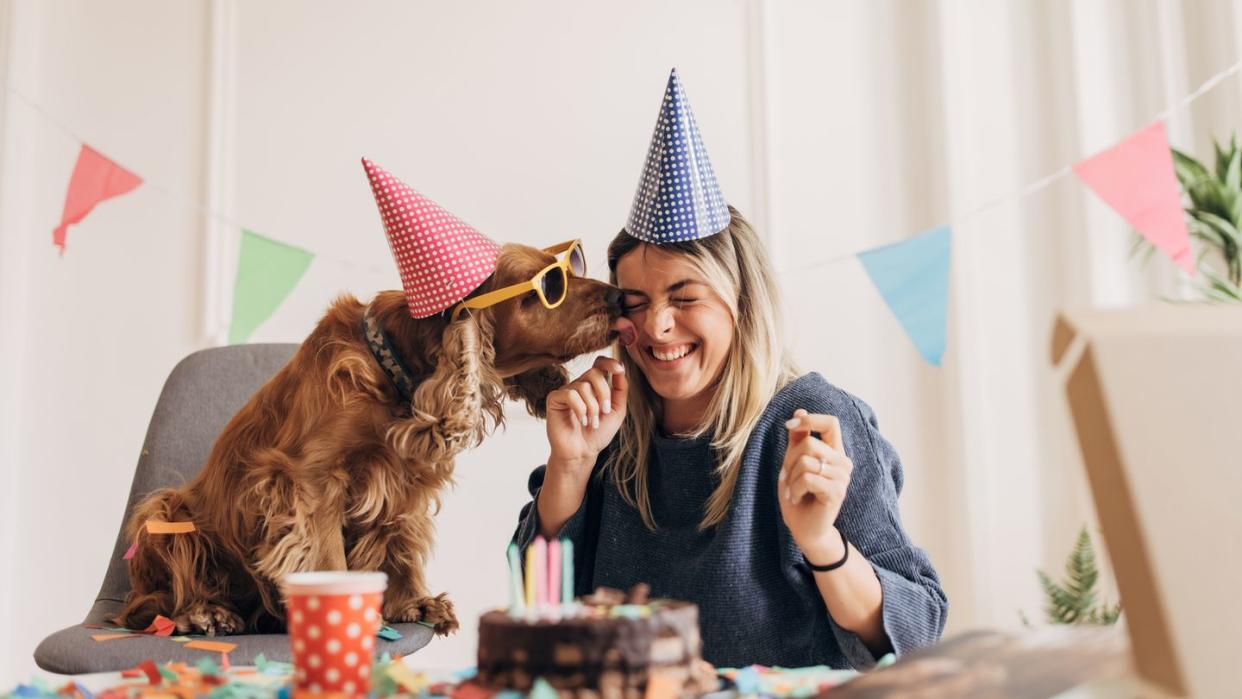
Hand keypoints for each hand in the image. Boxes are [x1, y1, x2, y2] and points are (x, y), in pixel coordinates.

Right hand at [544, 356, 627, 482]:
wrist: (582, 453)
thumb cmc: (598, 434)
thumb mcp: (617, 411)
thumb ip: (620, 389)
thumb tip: (621, 368)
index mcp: (594, 385)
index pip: (599, 363)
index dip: (609, 362)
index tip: (619, 369)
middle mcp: (579, 385)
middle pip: (594, 372)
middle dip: (604, 393)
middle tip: (605, 412)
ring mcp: (566, 391)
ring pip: (583, 386)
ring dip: (592, 407)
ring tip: (592, 423)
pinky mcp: (554, 399)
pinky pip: (570, 395)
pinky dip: (580, 409)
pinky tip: (582, 421)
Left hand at [778, 409, 853, 564]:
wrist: (804, 529)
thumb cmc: (799, 496)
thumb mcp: (793, 464)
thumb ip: (798, 440)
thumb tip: (800, 411)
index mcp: (835, 452)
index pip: (831, 423)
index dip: (810, 420)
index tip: (790, 425)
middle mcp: (843, 462)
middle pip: (810, 443)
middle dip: (789, 460)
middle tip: (788, 478)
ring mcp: (842, 478)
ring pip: (806, 461)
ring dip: (791, 478)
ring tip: (794, 490)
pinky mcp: (836, 492)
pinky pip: (808, 478)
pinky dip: (795, 489)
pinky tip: (798, 498)